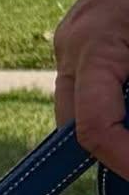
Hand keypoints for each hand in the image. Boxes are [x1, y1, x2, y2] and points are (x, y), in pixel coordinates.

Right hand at [54, 0, 128, 178]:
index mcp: (93, 47)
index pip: (93, 130)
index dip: (123, 161)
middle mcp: (72, 47)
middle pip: (82, 127)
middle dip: (117, 148)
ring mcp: (72, 40)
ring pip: (85, 107)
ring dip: (116, 122)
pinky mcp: (84, 33)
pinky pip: (93, 84)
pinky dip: (116, 100)